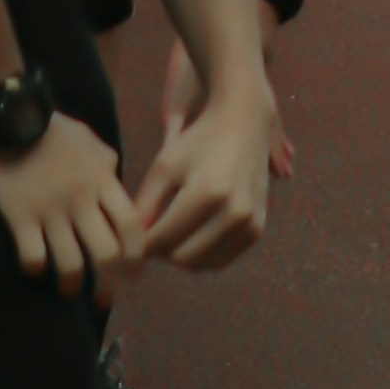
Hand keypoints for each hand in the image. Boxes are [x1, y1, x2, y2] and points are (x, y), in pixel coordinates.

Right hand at [0, 115, 138, 295]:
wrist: (8, 115)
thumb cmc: (50, 128)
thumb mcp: (88, 139)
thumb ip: (105, 162)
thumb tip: (116, 179)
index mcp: (102, 179)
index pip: (131, 226)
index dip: (137, 256)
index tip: (134, 275)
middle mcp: (81, 200)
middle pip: (107, 254)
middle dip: (110, 284)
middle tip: (105, 298)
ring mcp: (50, 210)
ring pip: (71, 264)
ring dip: (72, 286)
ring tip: (67, 292)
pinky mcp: (19, 216)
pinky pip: (33, 257)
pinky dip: (36, 269)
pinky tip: (35, 270)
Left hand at [127, 83, 274, 275]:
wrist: (245, 124)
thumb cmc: (198, 142)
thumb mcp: (164, 166)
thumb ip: (145, 206)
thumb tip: (133, 246)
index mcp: (208, 192)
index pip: (163, 239)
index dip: (142, 243)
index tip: (133, 236)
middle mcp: (234, 212)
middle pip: (182, 258)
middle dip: (162, 250)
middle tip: (153, 233)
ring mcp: (249, 224)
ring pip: (201, 265)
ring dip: (181, 255)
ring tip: (171, 232)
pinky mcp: (256, 231)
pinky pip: (220, 261)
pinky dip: (202, 255)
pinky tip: (192, 235)